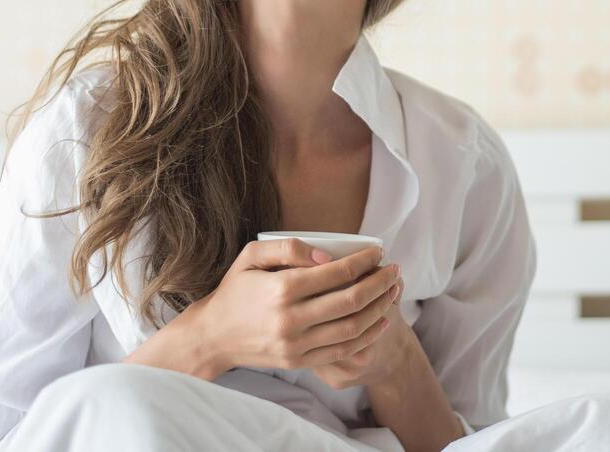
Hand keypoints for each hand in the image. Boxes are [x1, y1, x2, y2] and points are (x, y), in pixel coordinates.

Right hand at [198, 239, 401, 375]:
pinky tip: (380, 321)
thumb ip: (288, 248)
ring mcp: (296, 344)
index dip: (364, 262)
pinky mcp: (299, 361)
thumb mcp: (251, 256)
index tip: (379, 253)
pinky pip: (342, 350)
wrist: (213, 336)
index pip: (337, 273)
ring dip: (379, 309)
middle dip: (380, 284)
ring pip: (352, 328)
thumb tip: (326, 256)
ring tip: (394, 293)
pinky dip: (367, 336)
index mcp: (282, 288)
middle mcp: (291, 319)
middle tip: (395, 271)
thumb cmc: (235, 290)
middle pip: (351, 301)